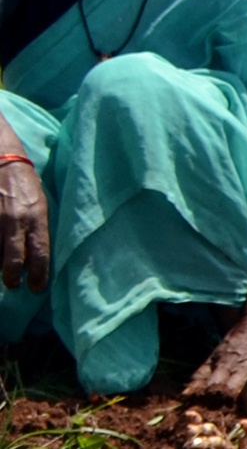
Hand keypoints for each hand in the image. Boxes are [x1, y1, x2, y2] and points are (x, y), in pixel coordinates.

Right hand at [0, 156, 47, 296]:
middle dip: (12, 277)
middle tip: (14, 284)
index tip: (36, 288)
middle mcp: (16, 221)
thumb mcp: (40, 205)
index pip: (40, 252)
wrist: (3, 161)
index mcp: (36, 217)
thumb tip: (34, 255)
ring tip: (1, 272)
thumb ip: (38, 229)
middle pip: (13, 259)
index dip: (38, 274)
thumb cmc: (26, 185)